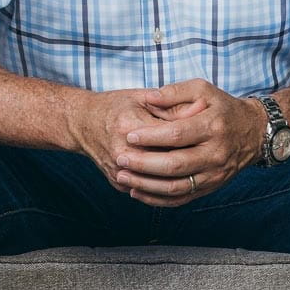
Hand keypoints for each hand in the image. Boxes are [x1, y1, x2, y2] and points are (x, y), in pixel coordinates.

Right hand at [72, 87, 204, 192]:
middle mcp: (122, 151)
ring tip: (200, 166)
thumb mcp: (141, 97)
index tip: (206, 129)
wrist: (82, 123)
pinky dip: (168, 187)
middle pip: (168, 161)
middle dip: (190, 156)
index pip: (170, 134)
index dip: (191, 131)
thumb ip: (169, 104)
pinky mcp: (118, 183)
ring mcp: (119, 171)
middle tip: (207, 150)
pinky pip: (149, 191)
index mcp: (129, 125)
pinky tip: (183, 177)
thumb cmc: (115, 105)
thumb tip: (199, 111)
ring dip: (183, 176)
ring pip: (160, 182)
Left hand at [113, 79, 266, 205]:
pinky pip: (182, 198)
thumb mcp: (203, 89)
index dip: (152, 137)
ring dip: (147, 185)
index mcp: (213, 126)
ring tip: (123, 177)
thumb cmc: (222, 107)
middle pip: (175, 165)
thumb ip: (175, 92)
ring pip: (177, 187)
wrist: (253, 132)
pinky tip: (138, 191)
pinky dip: (157, 199)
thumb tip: (149, 97)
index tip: (129, 135)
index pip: (178, 134)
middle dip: (144, 164)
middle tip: (121, 158)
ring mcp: (214, 174)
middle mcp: (215, 153)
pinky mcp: (210, 187)